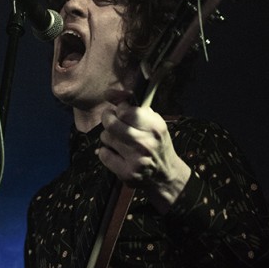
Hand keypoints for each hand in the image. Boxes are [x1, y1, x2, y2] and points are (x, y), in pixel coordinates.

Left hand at [98, 90, 190, 213]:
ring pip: (106, 138)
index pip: (125, 110)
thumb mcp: (153, 123)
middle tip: (110, 119)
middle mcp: (145, 143)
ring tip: (118, 140)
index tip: (120, 111)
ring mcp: (135, 159)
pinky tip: (116, 153)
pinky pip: (103, 154)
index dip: (119, 108)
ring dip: (108, 137)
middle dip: (107, 118)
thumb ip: (134, 108)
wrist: (165, 174)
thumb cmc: (156, 144)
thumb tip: (108, 93)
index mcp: (154, 127)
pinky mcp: (126, 173)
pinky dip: (106, 152)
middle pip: (111, 124)